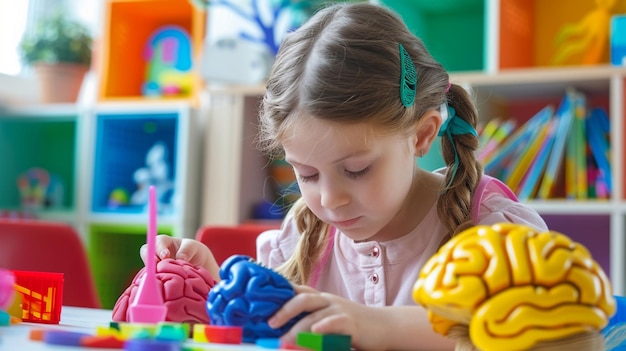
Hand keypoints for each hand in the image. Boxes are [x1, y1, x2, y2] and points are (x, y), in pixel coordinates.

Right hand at [139, 235, 219, 280]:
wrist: (198, 263)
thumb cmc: (195, 252)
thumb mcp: (194, 247)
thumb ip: (187, 250)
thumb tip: (180, 258)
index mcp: (164, 242)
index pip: (157, 242)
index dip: (159, 249)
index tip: (165, 256)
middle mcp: (156, 254)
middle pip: (146, 254)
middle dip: (151, 261)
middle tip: (159, 268)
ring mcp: (155, 266)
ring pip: (148, 269)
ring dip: (154, 274)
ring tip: (163, 279)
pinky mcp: (157, 278)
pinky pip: (152, 281)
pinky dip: (157, 283)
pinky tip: (165, 288)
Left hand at [268, 285, 387, 349]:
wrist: (384, 326)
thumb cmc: (352, 324)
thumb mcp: (328, 318)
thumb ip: (309, 320)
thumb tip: (282, 329)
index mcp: (320, 299)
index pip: (297, 290)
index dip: (279, 292)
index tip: (260, 299)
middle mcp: (328, 301)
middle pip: (303, 298)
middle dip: (284, 310)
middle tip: (270, 323)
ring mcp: (340, 310)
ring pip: (315, 315)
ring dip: (298, 328)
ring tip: (284, 340)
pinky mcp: (352, 323)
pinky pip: (336, 322)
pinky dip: (324, 327)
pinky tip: (315, 332)